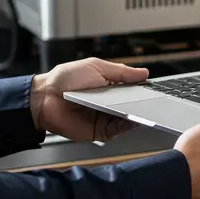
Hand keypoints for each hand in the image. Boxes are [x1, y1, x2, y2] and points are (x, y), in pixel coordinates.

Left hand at [30, 57, 148, 141]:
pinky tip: (131, 121)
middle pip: (132, 107)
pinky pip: (117, 130)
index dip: (143, 91)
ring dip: (136, 116)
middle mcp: (108, 104)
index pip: (132, 90)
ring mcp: (104, 118)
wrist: (44, 97)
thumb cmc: (65, 79)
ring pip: (127, 120)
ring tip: (146, 112)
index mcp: (109, 87)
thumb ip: (121, 71)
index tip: (155, 91)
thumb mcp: (96, 66)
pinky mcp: (98, 132)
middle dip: (143, 105)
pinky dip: (125, 127)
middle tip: (154, 103)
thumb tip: (143, 73)